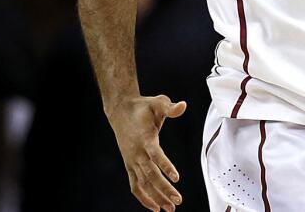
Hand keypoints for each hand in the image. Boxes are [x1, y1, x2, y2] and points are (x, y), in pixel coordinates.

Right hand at [107, 94, 186, 211]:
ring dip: (156, 197)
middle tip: (178, 200)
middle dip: (164, 189)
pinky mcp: (129, 165)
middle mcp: (137, 152)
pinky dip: (143, 198)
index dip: (165, 166)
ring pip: (143, 183)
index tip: (176, 177)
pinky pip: (135, 185)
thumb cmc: (142, 107)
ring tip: (170, 208)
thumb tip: (183, 105)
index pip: (155, 154)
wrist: (120, 110)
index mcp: (145, 138)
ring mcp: (132, 160)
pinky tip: (155, 207)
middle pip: (150, 174)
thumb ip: (170, 107)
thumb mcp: (157, 103)